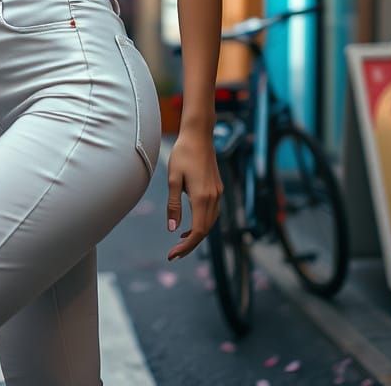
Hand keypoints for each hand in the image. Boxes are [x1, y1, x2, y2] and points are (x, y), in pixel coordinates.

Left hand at [166, 130, 222, 260]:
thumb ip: (173, 205)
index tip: (172, 255)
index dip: (186, 247)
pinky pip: (212, 213)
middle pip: (205, 230)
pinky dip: (203, 223)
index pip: (198, 232)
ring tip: (180, 241)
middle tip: (174, 254)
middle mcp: (214, 198)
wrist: (199, 135)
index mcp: (202, 197)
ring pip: (210, 222)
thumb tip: (172, 229)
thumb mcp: (173, 178)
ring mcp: (218, 193)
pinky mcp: (217, 188)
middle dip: (190, 245)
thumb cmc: (183, 153)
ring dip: (197, 234)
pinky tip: (190, 224)